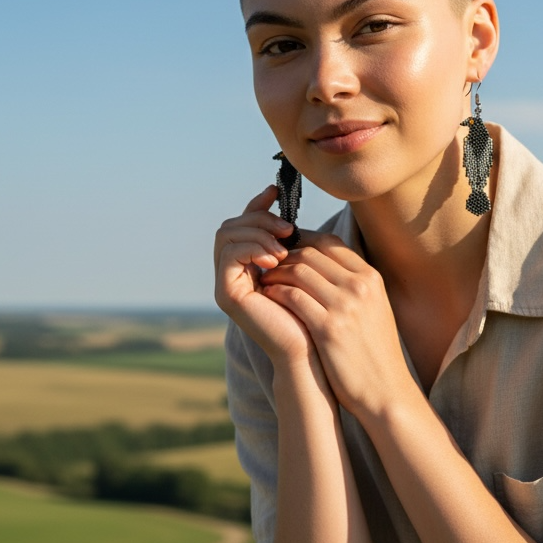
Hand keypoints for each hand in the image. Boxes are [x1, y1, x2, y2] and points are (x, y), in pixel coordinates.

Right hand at [213, 186, 312, 364]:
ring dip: (257, 232)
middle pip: (231, 224)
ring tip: (284, 247)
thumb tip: (292, 217)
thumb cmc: (316, 312)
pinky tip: (275, 257)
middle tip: (287, 228)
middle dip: (259, 218)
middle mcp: (234, 273)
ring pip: (227, 235)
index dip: (257, 206)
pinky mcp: (226, 294)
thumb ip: (295, 244)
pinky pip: (228, 255)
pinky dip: (251, 248)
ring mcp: (227, 283)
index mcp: (251, 264)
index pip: (244, 224)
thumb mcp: (307, 267)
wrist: (313, 350)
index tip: (275, 192)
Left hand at [258, 231, 415, 416]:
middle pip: (311, 252)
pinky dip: (276, 292)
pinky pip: (293, 297)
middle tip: (267, 264)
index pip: (330, 243)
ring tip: (264, 280)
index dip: (302, 241)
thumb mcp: (373, 310)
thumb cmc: (375, 353)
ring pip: (299, 271)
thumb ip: (353, 286)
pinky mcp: (329, 328)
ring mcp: (345, 306)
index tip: (284, 249)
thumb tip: (324, 267)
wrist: (386, 391)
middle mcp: (360, 286)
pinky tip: (268, 297)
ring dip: (276, 272)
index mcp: (371, 279)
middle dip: (284, 256)